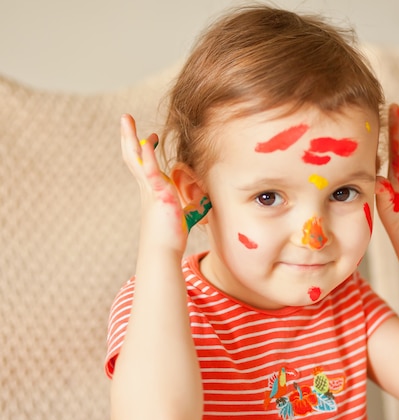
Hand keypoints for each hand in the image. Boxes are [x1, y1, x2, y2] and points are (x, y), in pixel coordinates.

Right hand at [120, 114, 188, 253]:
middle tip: (126, 119)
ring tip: (125, 119)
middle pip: (133, 156)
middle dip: (128, 137)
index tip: (152, 137)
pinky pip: (150, 172)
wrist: (163, 251)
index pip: (146, 165)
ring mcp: (150, 190)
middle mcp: (147, 188)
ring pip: (135, 158)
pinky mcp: (158, 195)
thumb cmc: (172, 237)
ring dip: (130, 137)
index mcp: (152, 191)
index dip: (146, 150)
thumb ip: (191, 206)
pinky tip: (148, 141)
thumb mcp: (184, 215)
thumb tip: (204, 203)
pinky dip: (147, 156)